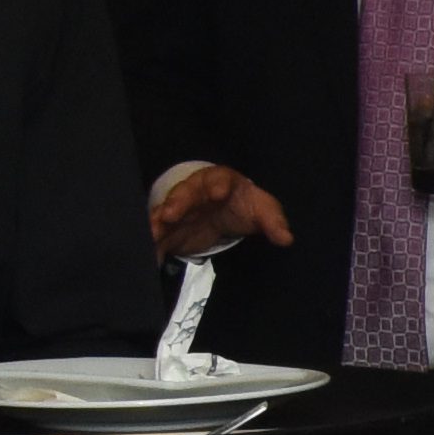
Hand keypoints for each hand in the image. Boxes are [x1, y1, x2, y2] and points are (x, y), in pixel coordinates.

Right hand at [146, 161, 291, 258]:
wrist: (226, 208)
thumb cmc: (244, 203)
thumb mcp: (262, 209)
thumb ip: (273, 222)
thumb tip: (286, 239)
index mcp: (221, 181)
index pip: (219, 179)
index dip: (218, 185)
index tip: (218, 193)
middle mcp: (195, 192)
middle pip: (184, 194)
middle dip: (177, 203)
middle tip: (171, 213)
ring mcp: (180, 210)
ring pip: (165, 214)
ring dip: (157, 223)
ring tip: (152, 233)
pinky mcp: (171, 230)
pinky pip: (159, 236)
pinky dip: (152, 245)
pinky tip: (147, 255)